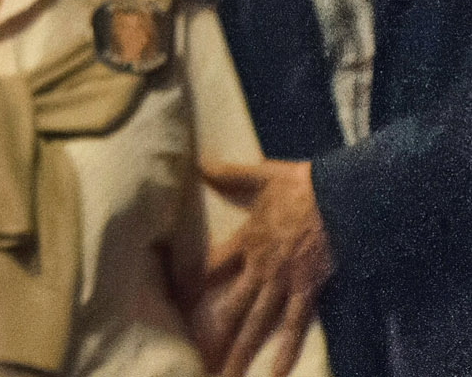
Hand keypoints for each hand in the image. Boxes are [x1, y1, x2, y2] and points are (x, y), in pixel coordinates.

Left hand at [199, 158, 329, 376]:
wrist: (342, 198)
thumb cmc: (303, 186)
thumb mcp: (262, 175)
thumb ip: (230, 173)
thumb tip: (200, 162)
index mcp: (246, 241)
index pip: (208, 268)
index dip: (190, 285)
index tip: (174, 303)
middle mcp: (260, 268)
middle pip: (230, 308)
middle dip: (214, 336)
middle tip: (199, 361)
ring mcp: (284, 283)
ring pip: (257, 324)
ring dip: (242, 351)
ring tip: (228, 376)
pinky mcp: (308, 292)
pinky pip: (294, 326)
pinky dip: (286, 351)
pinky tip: (278, 374)